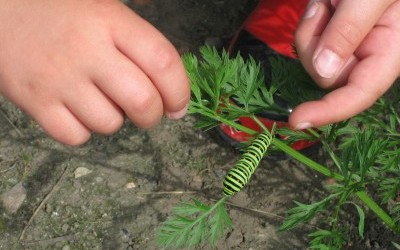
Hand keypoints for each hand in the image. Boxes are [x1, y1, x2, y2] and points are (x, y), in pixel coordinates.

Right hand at [0, 0, 189, 144]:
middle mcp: (87, 50)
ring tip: (100, 99)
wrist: (0, 10)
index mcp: (110, 21)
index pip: (163, 62)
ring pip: (109, 124)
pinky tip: (77, 110)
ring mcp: (59, 78)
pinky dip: (83, 130)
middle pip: (142, 101)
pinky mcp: (34, 101)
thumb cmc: (60, 10)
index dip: (179, 91)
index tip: (179, 106)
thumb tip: (173, 71)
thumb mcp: (103, 5)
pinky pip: (76, 136)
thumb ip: (138, 33)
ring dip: (115, 119)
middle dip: (153, 116)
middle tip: (147, 112)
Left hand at [290, 0, 399, 128]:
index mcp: (390, 49)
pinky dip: (310, 21)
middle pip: (326, 76)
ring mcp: (349, 44)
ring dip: (311, 30)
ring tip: (328, 1)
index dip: (329, 111)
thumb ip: (351, 29)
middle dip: (314, 47)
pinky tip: (325, 3)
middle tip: (325, 7)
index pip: (359, 92)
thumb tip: (324, 70)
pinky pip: (309, 40)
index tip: (297, 120)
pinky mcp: (334, 34)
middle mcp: (369, 53)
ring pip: (313, 59)